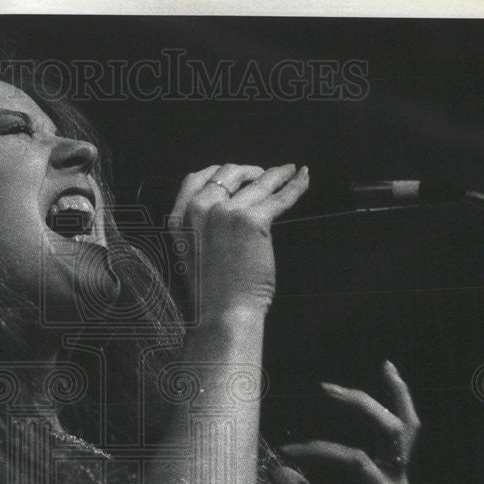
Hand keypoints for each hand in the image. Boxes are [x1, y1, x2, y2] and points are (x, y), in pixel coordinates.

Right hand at [166, 162, 308, 316]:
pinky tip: (302, 178)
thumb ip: (199, 228)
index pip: (197, 178)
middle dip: (248, 171)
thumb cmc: (211, 294)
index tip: (235, 174)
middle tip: (264, 175)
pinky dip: (295, 186)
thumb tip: (223, 211)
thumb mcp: (191, 254)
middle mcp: (200, 210)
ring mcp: (226, 212)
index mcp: (180, 218)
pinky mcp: (253, 221)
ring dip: (277, 174)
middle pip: (228, 174)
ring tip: (291, 171)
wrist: (222, 312)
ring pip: (257, 183)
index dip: (219, 172)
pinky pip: (279, 197)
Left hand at [273, 360, 424, 483]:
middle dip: (362, 403)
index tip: (387, 365)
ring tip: (284, 454)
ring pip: (356, 461)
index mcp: (396, 481)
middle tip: (326, 387)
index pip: (405, 430)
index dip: (399, 396)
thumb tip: (278, 467)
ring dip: (315, 452)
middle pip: (393, 431)